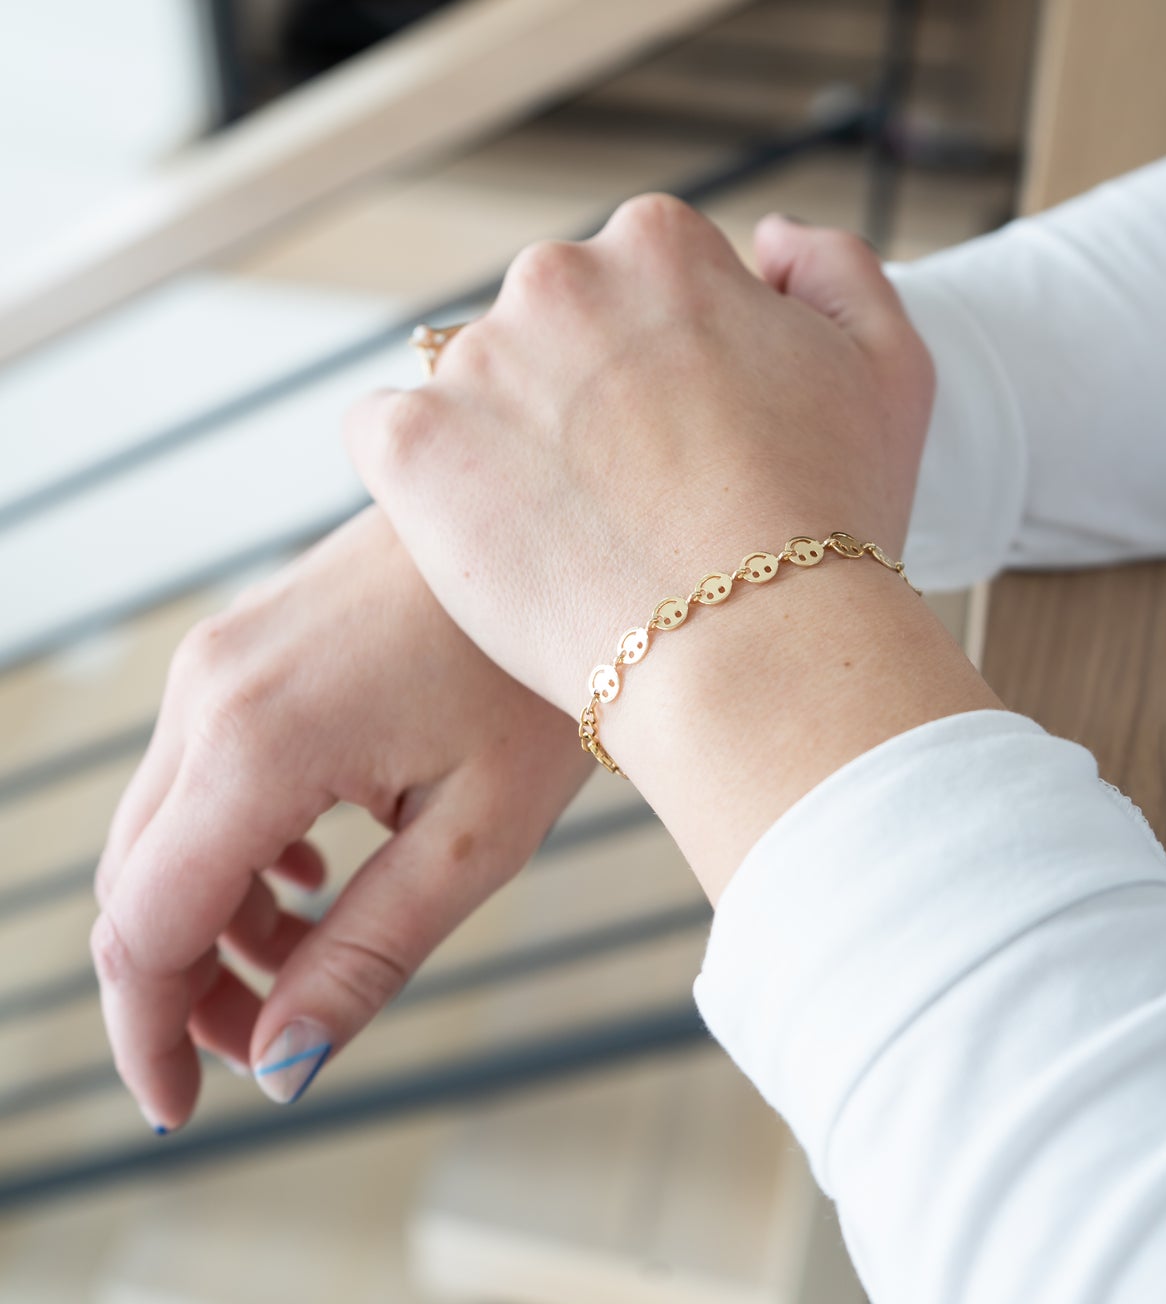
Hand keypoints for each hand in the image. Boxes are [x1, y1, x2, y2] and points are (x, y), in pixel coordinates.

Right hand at [92, 506, 588, 1129]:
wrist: (569, 519)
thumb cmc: (538, 674)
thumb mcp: (472, 836)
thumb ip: (364, 956)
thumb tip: (280, 1066)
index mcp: (255, 743)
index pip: (143, 929)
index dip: (148, 1036)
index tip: (184, 1108)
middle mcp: (209, 690)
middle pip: (134, 881)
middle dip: (181, 983)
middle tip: (263, 1042)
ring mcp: (221, 653)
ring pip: (161, 823)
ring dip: (210, 912)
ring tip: (309, 952)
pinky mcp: (246, 638)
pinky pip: (196, 765)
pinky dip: (228, 840)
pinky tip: (313, 863)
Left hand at [346, 197, 934, 717]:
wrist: (752, 653)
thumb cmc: (831, 522)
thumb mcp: (888, 365)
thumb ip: (833, 267)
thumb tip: (768, 236)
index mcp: (660, 244)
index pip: (634, 280)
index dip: (661, 365)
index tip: (681, 438)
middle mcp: (558, 276)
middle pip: (547, 324)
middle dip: (575, 391)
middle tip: (625, 492)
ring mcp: (476, 357)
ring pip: (472, 384)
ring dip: (503, 436)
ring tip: (566, 532)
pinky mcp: (413, 441)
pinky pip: (388, 436)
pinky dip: (423, 478)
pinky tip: (486, 533)